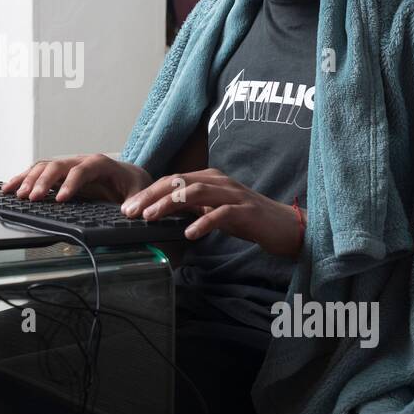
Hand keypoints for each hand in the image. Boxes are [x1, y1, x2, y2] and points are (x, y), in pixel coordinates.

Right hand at [2, 154, 152, 203]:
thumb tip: (128, 212)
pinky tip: (9, 188)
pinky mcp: (60, 174)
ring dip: (28, 179)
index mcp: (100, 164)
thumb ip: (134, 202)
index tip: (60, 200)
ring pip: (44, 167)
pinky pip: (38, 172)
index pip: (82, 170)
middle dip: (42, 182)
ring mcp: (68, 166)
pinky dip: (23, 179)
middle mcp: (80, 161)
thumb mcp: (138, 192)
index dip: (70, 184)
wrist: (129, 176)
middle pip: (58, 166)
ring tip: (14, 194)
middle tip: (31, 198)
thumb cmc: (132, 185)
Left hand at [119, 168, 304, 257]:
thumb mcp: (212, 211)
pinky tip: (189, 234)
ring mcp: (234, 194)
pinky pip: (222, 214)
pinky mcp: (247, 211)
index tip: (127, 208)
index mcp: (209, 179)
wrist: (286, 227)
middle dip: (151, 196)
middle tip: (130, 211)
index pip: (172, 180)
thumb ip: (190, 208)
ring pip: (196, 192)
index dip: (148, 192)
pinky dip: (203, 222)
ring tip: (150, 218)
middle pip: (179, 182)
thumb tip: (158, 212)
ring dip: (170, 204)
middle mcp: (220, 181)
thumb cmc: (247, 220)